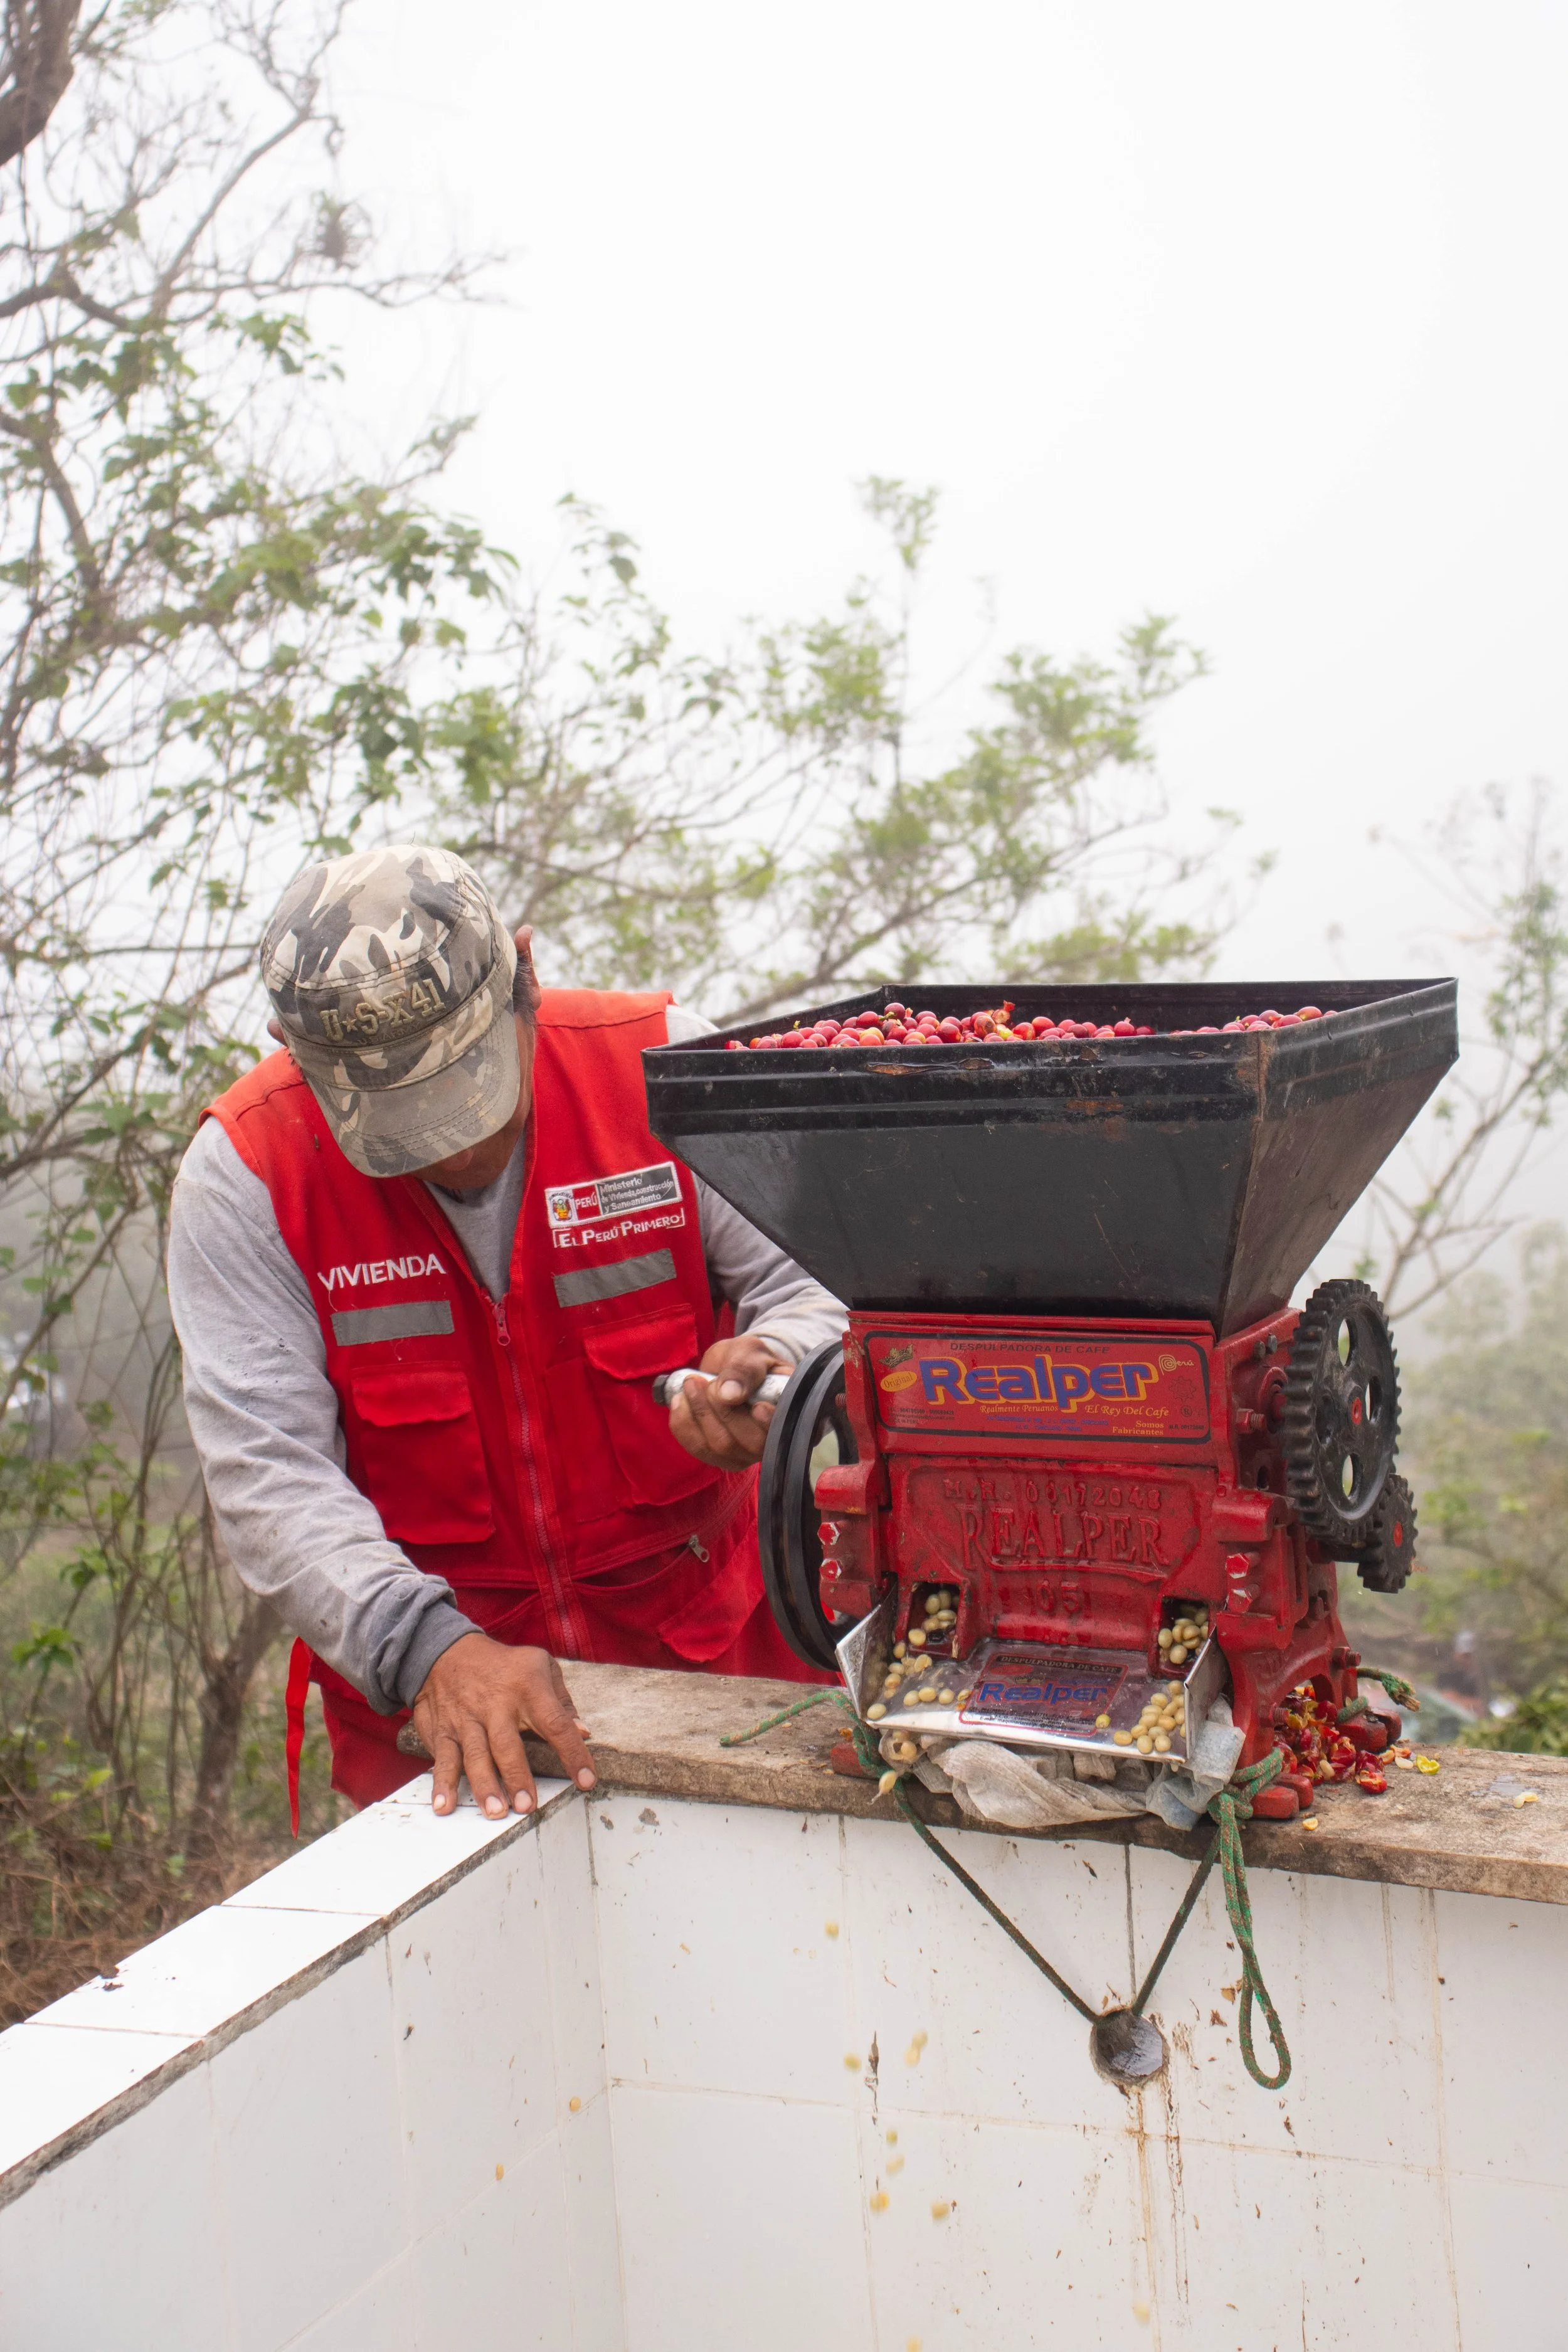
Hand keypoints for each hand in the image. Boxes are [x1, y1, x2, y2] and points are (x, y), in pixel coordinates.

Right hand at [411, 1633, 595, 1817]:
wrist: (446, 1649)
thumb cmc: (505, 1665)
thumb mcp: (540, 1666)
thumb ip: (563, 1702)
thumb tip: (583, 1733)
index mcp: (528, 1688)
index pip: (556, 1723)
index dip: (573, 1752)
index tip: (587, 1781)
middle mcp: (496, 1704)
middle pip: (507, 1743)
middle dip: (516, 1776)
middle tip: (527, 1806)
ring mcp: (467, 1719)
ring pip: (475, 1755)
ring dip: (484, 1785)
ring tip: (495, 1811)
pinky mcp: (443, 1729)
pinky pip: (443, 1758)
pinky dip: (442, 1783)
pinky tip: (445, 1805)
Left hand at [668, 1333, 791, 1470]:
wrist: (731, 1369)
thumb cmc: (748, 1360)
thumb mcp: (750, 1352)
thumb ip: (744, 1369)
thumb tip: (730, 1394)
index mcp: (793, 1412)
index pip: (787, 1429)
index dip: (770, 1422)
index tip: (758, 1406)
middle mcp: (774, 1441)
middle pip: (750, 1443)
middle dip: (720, 1408)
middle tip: (702, 1380)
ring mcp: (748, 1454)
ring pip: (722, 1447)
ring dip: (699, 1413)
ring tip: (691, 1384)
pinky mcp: (722, 1458)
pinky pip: (699, 1449)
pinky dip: (684, 1423)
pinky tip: (682, 1401)